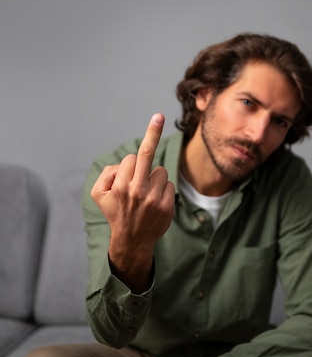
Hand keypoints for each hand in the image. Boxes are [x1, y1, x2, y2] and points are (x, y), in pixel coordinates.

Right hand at [91, 113, 174, 291]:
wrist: (132, 240)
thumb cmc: (115, 212)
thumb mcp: (98, 194)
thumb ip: (106, 174)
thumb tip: (124, 164)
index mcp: (120, 186)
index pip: (131, 159)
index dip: (130, 165)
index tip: (135, 159)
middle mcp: (137, 191)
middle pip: (146, 154)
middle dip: (152, 133)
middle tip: (158, 116)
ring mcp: (153, 199)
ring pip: (160, 171)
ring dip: (154, 178)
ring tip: (145, 195)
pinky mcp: (167, 206)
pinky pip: (168, 184)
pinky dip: (162, 189)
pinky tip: (154, 203)